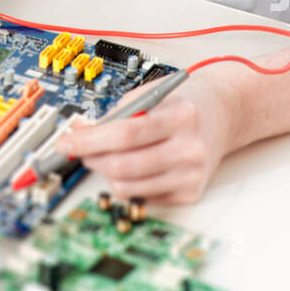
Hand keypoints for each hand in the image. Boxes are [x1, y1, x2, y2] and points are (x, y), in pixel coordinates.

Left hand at [56, 68, 241, 205]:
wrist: (223, 114)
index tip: (66, 142)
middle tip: (80, 149)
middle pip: (123, 166)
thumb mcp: (151, 93)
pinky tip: (133, 165)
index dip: (89, 140)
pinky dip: (128, 182)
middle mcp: (189, 149)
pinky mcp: (190, 193)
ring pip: (128, 187)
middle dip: (91, 158)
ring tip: (107, 155)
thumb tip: (79, 133)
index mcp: (180, 117)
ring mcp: (192, 176)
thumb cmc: (183, 101)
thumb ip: (116, 113)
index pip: (124, 134)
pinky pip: (142, 196)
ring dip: (106, 172)